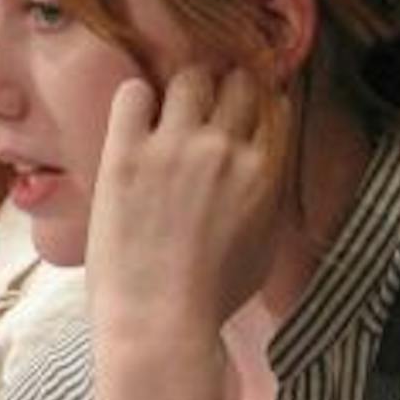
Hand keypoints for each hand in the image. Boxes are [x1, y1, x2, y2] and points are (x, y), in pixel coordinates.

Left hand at [86, 65, 293, 353]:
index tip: (239, 112)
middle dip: (223, 89)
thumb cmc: (211, 297)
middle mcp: (225, 148)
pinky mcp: (126, 153)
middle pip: (236, 82)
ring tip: (168, 112)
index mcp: (265, 170)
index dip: (255, 103)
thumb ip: (268, 197)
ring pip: (189, 78)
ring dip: (182, 89)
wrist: (159, 321)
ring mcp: (174, 146)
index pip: (273, 104)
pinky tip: (135, 120)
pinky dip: (136, 98)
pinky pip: (133, 93)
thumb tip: (262, 169)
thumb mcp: (264, 245)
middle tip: (203, 109)